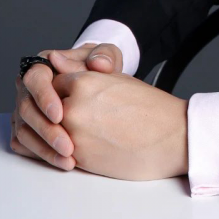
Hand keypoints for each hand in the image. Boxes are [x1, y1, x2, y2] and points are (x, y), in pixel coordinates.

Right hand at [10, 42, 123, 170]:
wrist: (100, 87)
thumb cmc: (99, 68)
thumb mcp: (107, 57)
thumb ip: (104, 56)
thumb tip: (96, 63)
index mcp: (43, 65)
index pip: (35, 78)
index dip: (44, 97)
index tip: (60, 115)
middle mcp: (28, 88)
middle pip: (26, 108)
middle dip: (47, 130)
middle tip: (67, 145)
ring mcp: (25, 110)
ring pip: (24, 130)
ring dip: (44, 148)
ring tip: (68, 158)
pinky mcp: (26, 129)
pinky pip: (24, 144)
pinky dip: (41, 155)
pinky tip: (61, 162)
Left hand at [51, 68, 188, 180]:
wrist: (170, 137)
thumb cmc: (148, 107)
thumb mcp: (115, 80)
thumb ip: (81, 71)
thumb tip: (54, 60)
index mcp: (85, 81)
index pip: (53, 83)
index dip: (60, 90)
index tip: (69, 96)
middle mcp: (74, 106)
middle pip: (48, 108)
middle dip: (57, 113)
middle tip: (76, 117)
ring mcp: (74, 134)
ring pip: (51, 131)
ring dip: (59, 133)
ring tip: (83, 132)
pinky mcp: (78, 158)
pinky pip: (59, 152)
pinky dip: (65, 150)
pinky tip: (86, 145)